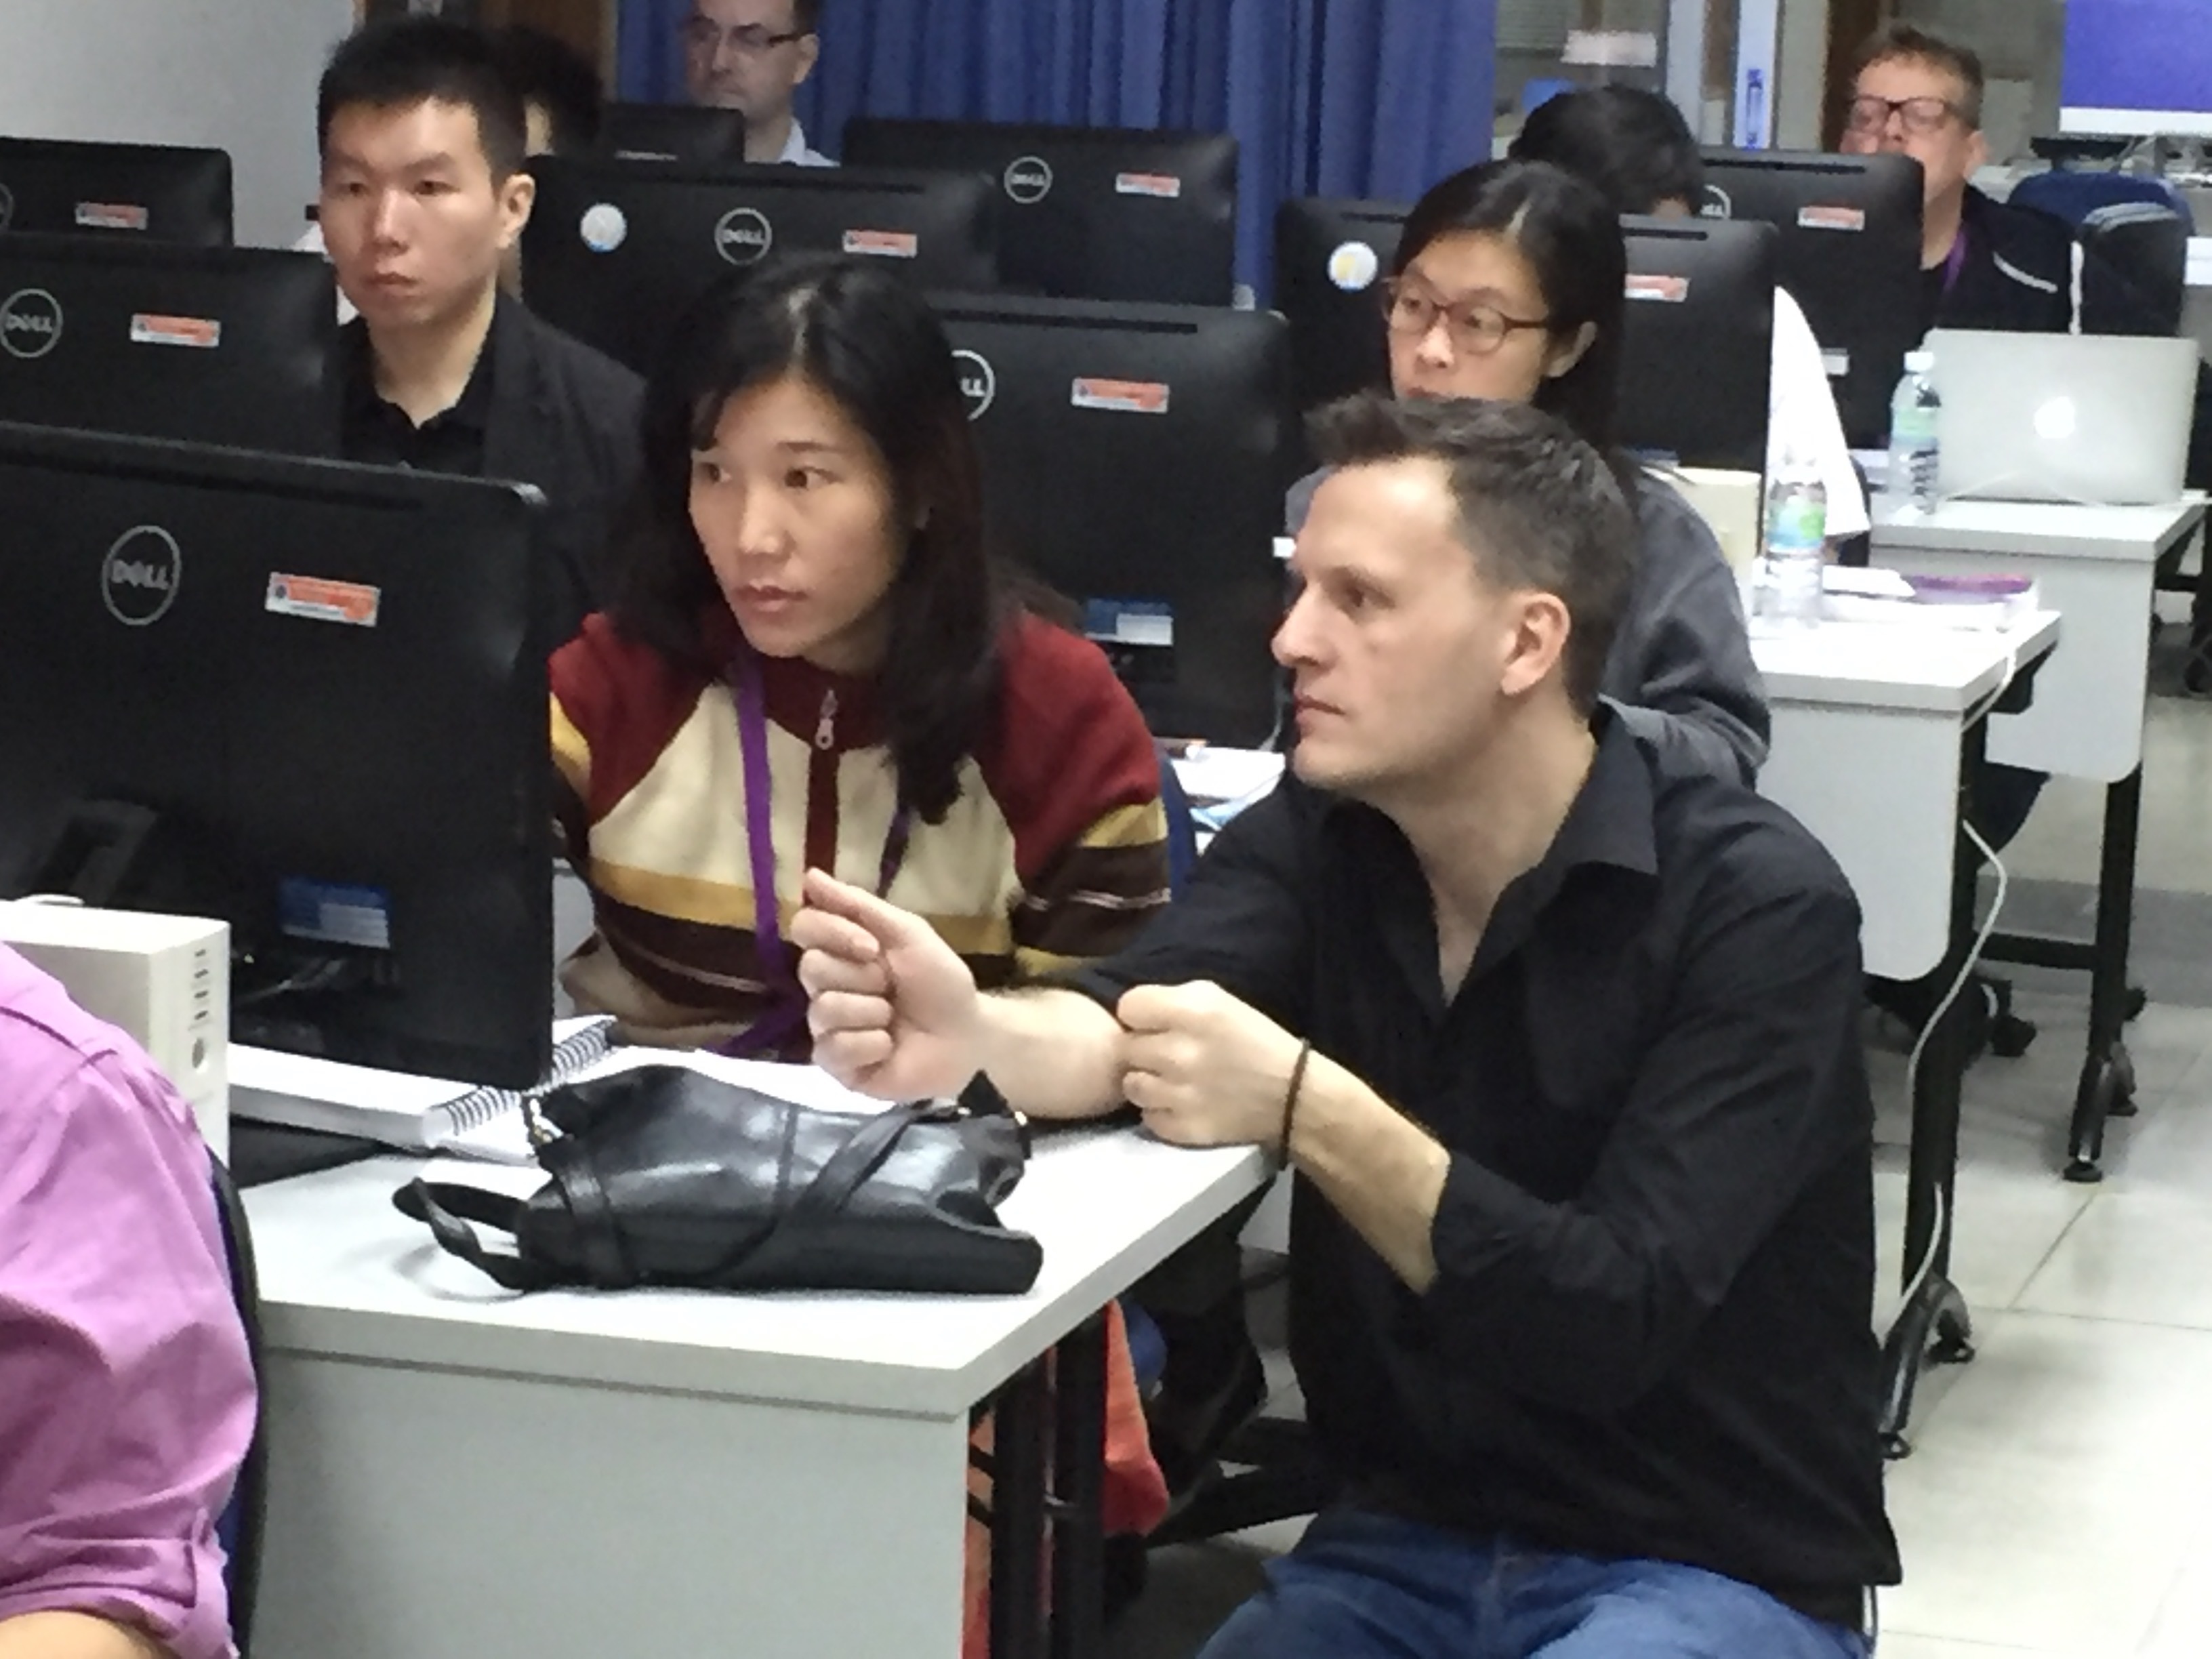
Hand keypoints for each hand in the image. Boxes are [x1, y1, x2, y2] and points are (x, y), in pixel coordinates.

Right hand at [791, 868, 981, 1099]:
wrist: (968, 1035)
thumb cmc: (940, 982)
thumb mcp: (907, 934)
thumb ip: (858, 905)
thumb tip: (809, 875)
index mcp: (841, 951)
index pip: (805, 927)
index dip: (834, 934)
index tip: (873, 947)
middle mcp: (826, 988)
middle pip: (811, 968)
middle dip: (862, 976)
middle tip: (890, 987)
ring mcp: (829, 1029)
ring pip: (824, 1010)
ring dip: (871, 1011)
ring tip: (893, 1019)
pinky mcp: (837, 1066)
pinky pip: (833, 1049)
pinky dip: (870, 1044)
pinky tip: (889, 1047)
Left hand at [1116, 981, 1303, 1148]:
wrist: (1294, 1095)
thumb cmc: (1256, 1040)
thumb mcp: (1219, 1000)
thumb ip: (1173, 1000)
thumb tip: (1134, 1011)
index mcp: (1192, 1011)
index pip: (1128, 1006)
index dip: (1140, 1015)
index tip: (1153, 1023)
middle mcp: (1179, 1051)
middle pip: (1126, 1047)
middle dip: (1143, 1049)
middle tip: (1166, 1054)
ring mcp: (1178, 1094)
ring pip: (1131, 1085)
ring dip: (1147, 1082)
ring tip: (1171, 1081)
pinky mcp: (1183, 1128)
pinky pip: (1148, 1118)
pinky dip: (1161, 1112)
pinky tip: (1181, 1104)